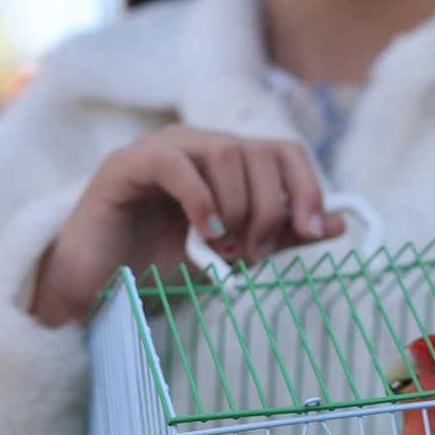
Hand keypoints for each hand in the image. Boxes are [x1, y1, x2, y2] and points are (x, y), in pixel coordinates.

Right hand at [31, 126, 344, 326]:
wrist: (96, 289)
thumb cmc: (160, 268)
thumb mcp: (233, 254)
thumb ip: (280, 236)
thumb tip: (338, 224)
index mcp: (226, 162)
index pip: (284, 152)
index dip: (307, 188)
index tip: (314, 232)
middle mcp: (197, 145)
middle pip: (259, 151)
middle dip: (269, 208)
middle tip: (254, 253)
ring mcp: (160, 149)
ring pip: (224, 151)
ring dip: (238, 206)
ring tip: (225, 248)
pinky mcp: (125, 164)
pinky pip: (176, 163)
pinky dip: (201, 198)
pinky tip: (206, 232)